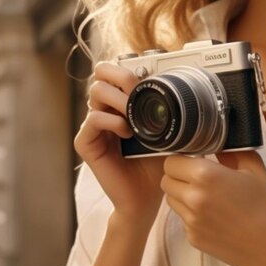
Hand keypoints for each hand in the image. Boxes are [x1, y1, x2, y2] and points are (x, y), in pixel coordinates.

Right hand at [74, 62, 164, 225]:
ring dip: (119, 99)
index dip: (129, 68)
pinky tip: (127, 132)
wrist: (147, 197)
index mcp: (120, 102)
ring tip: (134, 115)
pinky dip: (112, 121)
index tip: (150, 77)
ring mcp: (93, 126)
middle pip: (101, 72)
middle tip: (138, 89)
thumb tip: (180, 83)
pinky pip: (92, 119)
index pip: (114, 70)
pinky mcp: (86, 143)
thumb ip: (165, 108)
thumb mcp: (166, 130)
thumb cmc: (156, 163)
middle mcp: (104, 109)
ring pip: (96, 91)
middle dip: (121, 75)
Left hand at [161, 151, 265, 265]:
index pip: (171, 161)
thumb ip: (231, 151)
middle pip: (166, 180)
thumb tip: (215, 142)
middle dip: (178, 175)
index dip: (182, 158)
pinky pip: (182, 218)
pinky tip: (214, 215)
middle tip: (198, 176)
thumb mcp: (254, 170)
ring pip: (171, 199)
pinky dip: (191, 213)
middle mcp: (193, 198)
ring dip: (182, 193)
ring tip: (206, 195)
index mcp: (206, 176)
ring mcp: (190, 221)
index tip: (195, 159)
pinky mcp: (192, 238)